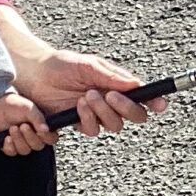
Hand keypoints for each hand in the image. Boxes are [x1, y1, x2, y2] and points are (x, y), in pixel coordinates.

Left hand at [0, 90, 56, 156]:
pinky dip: (10, 145)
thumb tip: (46, 129)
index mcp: (42, 128)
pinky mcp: (9, 146)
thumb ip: (38, 119)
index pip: (51, 139)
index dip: (46, 137)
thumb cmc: (15, 105)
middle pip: (38, 146)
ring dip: (19, 139)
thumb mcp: (29, 108)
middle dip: (30, 137)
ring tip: (13, 128)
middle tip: (23, 125)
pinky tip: (7, 137)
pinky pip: (12, 152)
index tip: (40, 130)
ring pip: (25, 150)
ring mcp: (21, 142)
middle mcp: (34, 137)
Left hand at [10, 44, 168, 136]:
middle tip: (111, 96)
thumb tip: (136, 84)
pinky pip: (94, 130)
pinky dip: (88, 119)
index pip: (143, 96)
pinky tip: (77, 106)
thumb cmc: (63, 65)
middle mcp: (112, 102)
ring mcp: (97, 114)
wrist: (36, 74)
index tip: (160, 104)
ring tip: (87, 97)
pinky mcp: (81, 124)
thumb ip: (113, 76)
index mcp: (118, 85)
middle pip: (135, 116)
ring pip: (115, 125)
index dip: (155, 102)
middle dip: (126, 108)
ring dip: (103, 112)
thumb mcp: (90, 65)